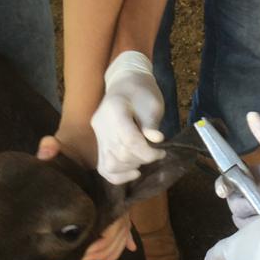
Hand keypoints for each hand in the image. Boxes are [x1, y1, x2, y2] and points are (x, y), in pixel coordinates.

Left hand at [40, 136, 136, 259]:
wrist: (85, 131)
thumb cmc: (74, 141)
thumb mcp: (62, 143)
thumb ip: (52, 146)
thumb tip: (46, 148)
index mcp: (107, 188)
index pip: (114, 222)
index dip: (103, 242)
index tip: (86, 255)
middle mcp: (116, 195)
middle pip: (119, 231)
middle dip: (105, 250)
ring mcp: (115, 198)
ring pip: (123, 231)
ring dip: (113, 250)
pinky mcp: (111, 199)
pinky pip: (123, 224)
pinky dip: (122, 242)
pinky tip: (115, 256)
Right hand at [91, 51, 165, 184]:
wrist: (125, 83)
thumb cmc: (142, 91)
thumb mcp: (152, 103)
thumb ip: (152, 123)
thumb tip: (156, 140)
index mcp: (115, 110)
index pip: (129, 140)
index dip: (148, 151)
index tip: (161, 152)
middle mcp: (101, 125)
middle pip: (120, 154)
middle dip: (142, 158)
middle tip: (155, 153)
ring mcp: (98, 136)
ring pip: (109, 164)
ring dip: (130, 167)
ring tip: (143, 159)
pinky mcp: (99, 144)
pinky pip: (103, 168)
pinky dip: (118, 175)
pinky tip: (134, 172)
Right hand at [215, 112, 259, 259]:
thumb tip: (251, 114)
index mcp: (258, 176)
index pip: (230, 177)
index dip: (223, 184)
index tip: (224, 191)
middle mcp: (256, 194)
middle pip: (232, 199)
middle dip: (241, 204)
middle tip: (257, 207)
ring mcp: (258, 214)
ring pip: (237, 216)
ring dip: (250, 220)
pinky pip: (246, 233)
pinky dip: (254, 233)